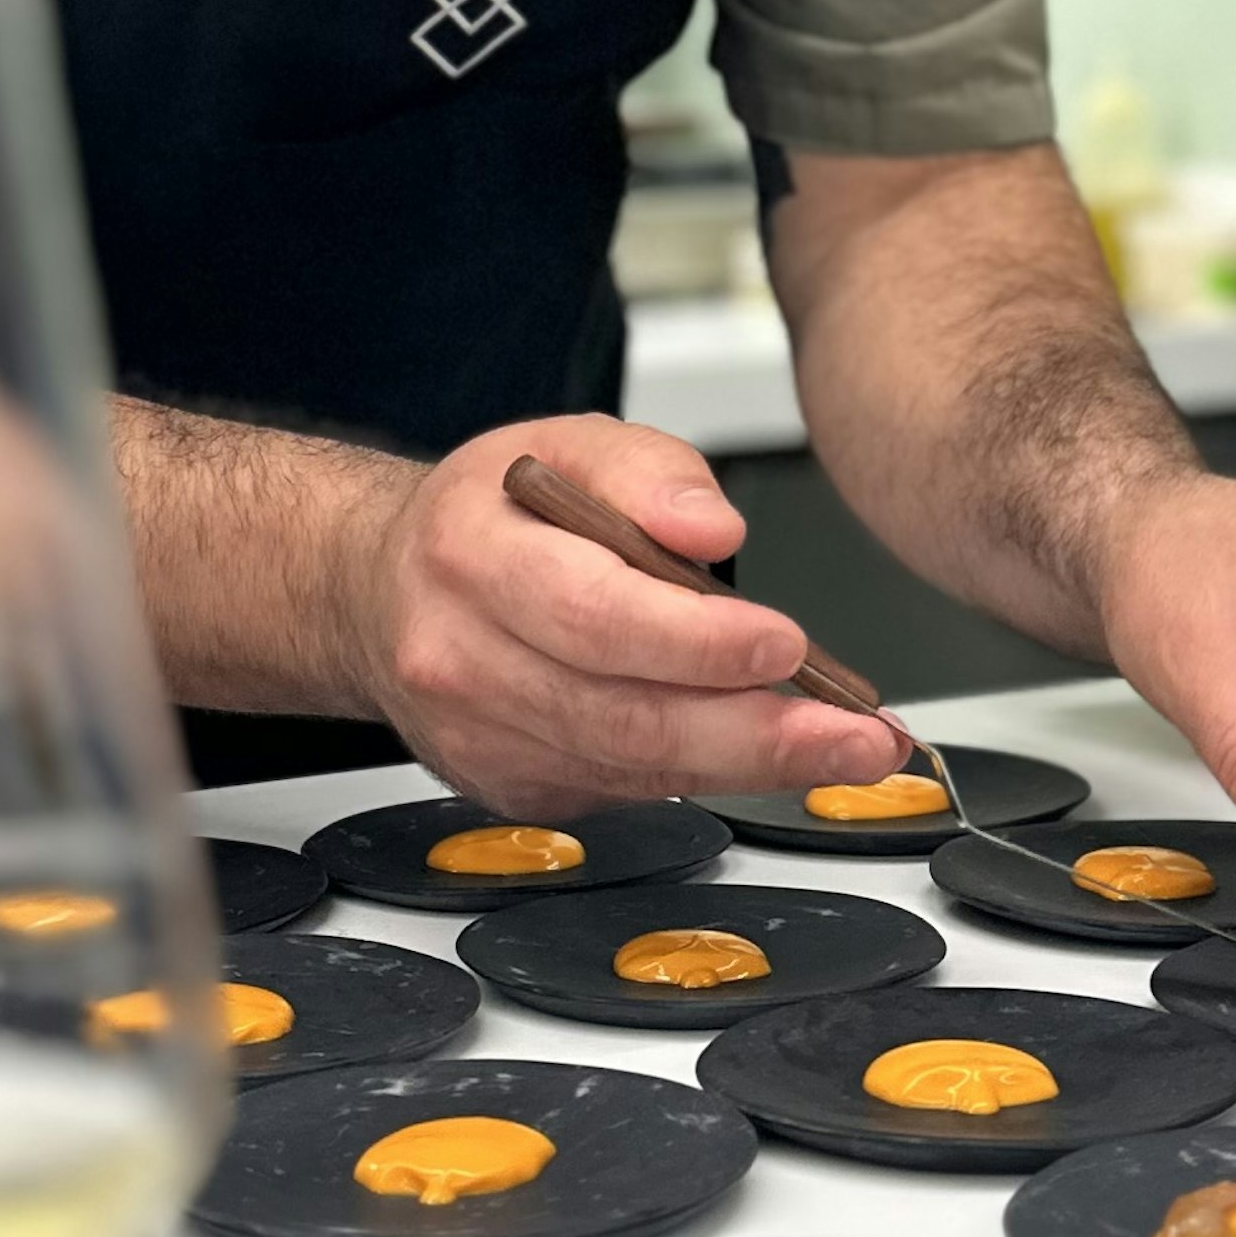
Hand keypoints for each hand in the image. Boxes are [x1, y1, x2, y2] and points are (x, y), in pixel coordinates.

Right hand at [339, 413, 905, 811]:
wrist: (378, 594)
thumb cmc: (486, 518)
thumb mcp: (563, 445)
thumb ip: (647, 472)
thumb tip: (713, 530)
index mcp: (469, 557)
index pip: (595, 614)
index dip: (698, 642)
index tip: (787, 645)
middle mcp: (461, 660)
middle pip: (624, 717)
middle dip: (758, 734)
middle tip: (857, 736)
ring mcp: (480, 738)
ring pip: (631, 768)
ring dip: (750, 765)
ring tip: (843, 747)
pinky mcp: (508, 787)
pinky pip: (621, 790)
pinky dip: (699, 773)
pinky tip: (757, 752)